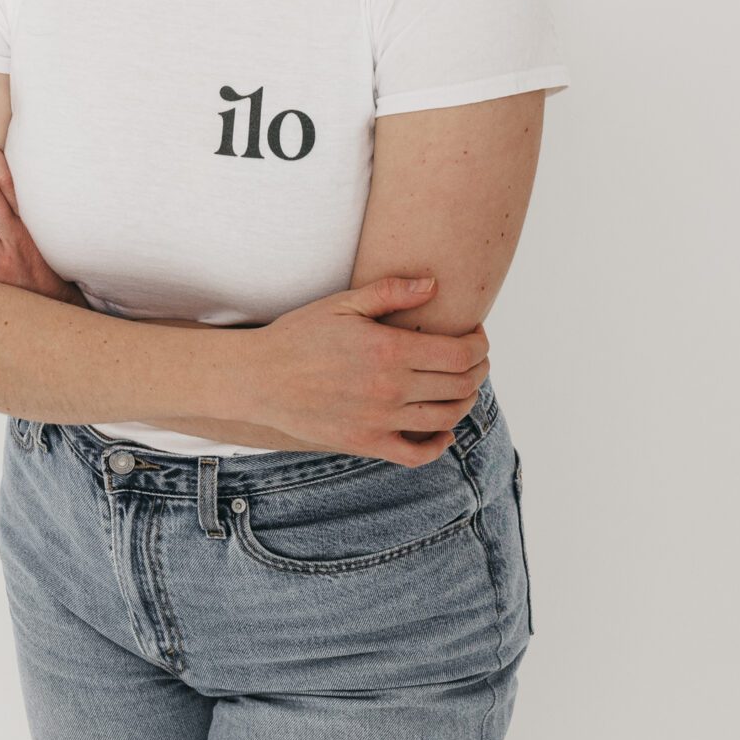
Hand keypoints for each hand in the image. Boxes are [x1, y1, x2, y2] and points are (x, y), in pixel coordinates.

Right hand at [241, 276, 489, 465]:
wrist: (260, 378)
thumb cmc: (300, 335)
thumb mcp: (343, 303)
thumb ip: (391, 292)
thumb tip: (434, 284)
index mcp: (390, 351)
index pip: (461, 354)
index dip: (479, 345)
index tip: (476, 337)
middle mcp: (390, 389)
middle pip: (460, 385)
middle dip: (478, 370)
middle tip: (474, 359)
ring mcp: (379, 421)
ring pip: (446, 418)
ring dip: (465, 403)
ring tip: (461, 387)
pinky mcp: (366, 444)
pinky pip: (416, 455)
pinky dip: (439, 445)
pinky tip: (442, 431)